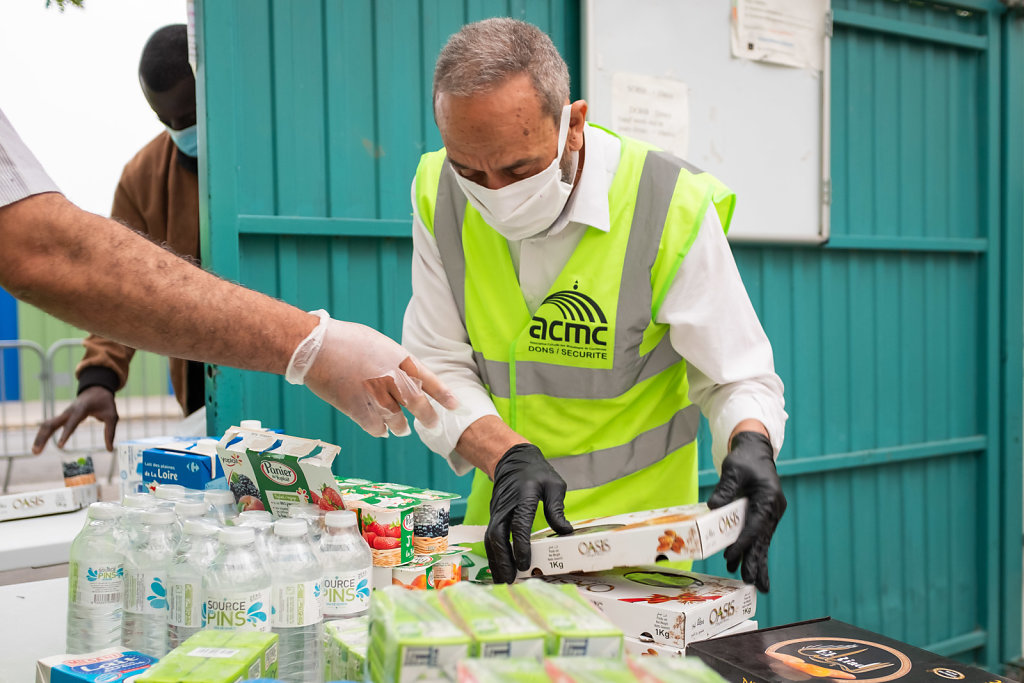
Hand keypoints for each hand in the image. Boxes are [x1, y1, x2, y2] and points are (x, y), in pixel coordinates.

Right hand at [32, 385, 117, 452]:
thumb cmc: (105, 403)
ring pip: (46, 425)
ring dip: (39, 437)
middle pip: (51, 423)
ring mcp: (63, 414)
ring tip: (34, 452)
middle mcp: (69, 411)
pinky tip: (38, 445)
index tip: (60, 446)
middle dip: (43, 437)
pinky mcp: (61, 417)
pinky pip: (49, 426)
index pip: (72, 422)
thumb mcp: (112, 416)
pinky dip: (42, 435)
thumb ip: (110, 432)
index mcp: (81, 409)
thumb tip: (110, 450)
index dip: (66, 434)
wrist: (96, 391)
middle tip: (36, 452)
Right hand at [301, 317, 458, 437]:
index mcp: (399, 359)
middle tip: (432, 426)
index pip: (429, 380)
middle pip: (418, 405)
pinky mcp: (357, 409)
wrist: (314, 347)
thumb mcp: (379, 344)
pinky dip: (380, 430)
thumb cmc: (345, 340)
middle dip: (428, 418)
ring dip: (401, 427)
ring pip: (397, 421)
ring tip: (402, 428)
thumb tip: (404, 377)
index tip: (455, 406)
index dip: (444, 396)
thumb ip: (394, 362)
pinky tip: (380, 429)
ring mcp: (375, 396)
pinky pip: (377, 428)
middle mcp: (391, 379)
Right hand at [484, 443, 573, 582]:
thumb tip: (566, 532)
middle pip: (497, 535)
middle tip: (511, 580)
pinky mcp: (494, 517)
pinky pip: (491, 538)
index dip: (521, 545)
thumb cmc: (536, 473)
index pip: (519, 524)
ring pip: (490, 539)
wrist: (513, 461)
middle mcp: (505, 506)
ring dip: (496, 561)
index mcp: (522, 496)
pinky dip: (494, 555)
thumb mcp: (553, 485)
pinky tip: (500, 569)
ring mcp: (496, 512)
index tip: (525, 563)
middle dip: (502, 559)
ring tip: (504, 580)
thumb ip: (557, 508)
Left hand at [707, 431, 785, 592]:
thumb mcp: (733, 470)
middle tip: (751, 583)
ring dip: (756, 562)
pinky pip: (759, 537)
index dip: (743, 543)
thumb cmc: (744, 459)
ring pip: (763, 542)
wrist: (756, 452)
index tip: (731, 557)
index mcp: (769, 498)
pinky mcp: (765, 516)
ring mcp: (771, 514)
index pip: (755, 526)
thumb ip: (725, 489)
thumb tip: (713, 507)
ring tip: (752, 583)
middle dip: (756, 562)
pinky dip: (753, 551)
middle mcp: (773, 509)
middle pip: (762, 540)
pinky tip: (745, 565)